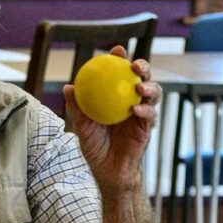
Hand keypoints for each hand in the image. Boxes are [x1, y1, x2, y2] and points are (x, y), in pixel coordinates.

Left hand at [64, 45, 161, 191]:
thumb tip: (68, 87)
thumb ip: (77, 108)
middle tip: (134, 64)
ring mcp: (141, 115)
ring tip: (140, 87)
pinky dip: (145, 111)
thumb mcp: (82, 127)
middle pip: (143, 78)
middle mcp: (132, 102)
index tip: (118, 50)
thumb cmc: (95, 148)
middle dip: (143, 66)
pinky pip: (150, 117)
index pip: (121, 73)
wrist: (107, 172)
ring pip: (154, 94)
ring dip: (150, 87)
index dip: (122, 59)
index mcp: (117, 97)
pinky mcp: (147, 130)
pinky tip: (136, 109)